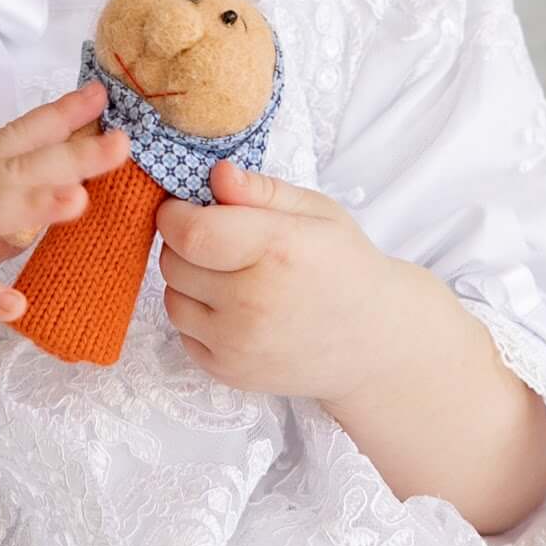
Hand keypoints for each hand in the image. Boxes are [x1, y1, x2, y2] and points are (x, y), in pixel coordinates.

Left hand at [154, 158, 411, 398]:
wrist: (373, 340)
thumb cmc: (343, 267)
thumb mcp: (316, 213)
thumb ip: (261, 190)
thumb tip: (217, 173)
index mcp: (278, 250)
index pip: (189, 231)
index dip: (175, 214)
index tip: (185, 208)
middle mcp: (253, 301)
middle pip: (174, 263)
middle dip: (185, 245)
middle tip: (220, 243)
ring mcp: (238, 344)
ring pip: (172, 298)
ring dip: (189, 282)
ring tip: (230, 277)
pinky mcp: (228, 372)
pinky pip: (183, 333)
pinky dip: (198, 317)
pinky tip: (235, 309)